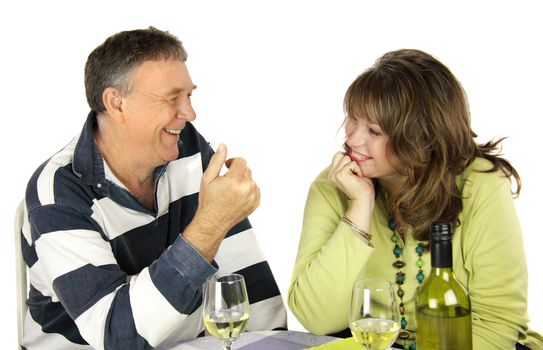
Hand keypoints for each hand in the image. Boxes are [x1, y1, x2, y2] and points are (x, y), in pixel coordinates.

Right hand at [184, 144, 259, 259]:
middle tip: (225, 181)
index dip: (232, 162)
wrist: (212, 222)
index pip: (241, 161)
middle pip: (246, 169)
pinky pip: (255, 188)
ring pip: (251, 179)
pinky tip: (236, 196)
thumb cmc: (209, 202)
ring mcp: (252, 196)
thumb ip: (217, 160)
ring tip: (230, 190)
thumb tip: (222, 146)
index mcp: (235, 181)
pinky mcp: (256, 202)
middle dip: (236, 172)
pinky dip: (247, 189)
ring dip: (242, 180)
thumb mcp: (208, 178)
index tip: (227, 167)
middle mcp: (246, 188)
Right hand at [329, 152, 374, 240]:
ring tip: (356, 176)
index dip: (347, 160)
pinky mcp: (340, 174)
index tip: (353, 172)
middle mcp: (331, 174)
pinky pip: (352, 163)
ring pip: (346, 157)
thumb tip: (348, 150)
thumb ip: (348, 162)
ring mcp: (334, 174)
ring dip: (355, 166)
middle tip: (355, 174)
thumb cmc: (362, 186)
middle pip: (340, 154)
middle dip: (350, 161)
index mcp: (333, 174)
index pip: (337, 155)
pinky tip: (358, 178)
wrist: (364, 198)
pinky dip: (358, 170)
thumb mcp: (353, 171)